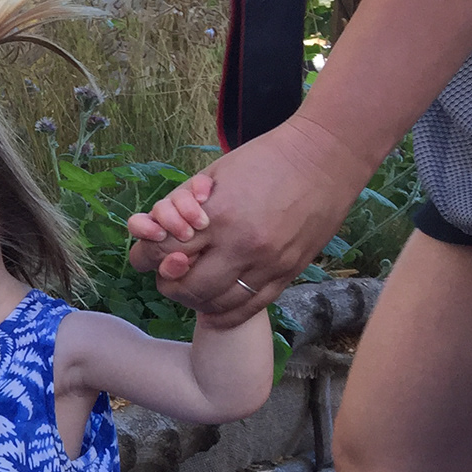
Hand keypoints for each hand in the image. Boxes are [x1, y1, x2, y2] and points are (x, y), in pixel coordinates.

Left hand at [126, 114, 375, 324]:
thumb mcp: (211, 175)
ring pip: (217, 304)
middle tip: (169, 275)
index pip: (164, 252)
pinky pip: (250, 308)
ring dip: (196, 302)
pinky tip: (213, 311)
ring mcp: (269, 263)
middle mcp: (242, 244)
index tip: (146, 257)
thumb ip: (179, 207)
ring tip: (192, 290)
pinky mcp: (289, 272)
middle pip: (188, 287)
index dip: (146, 258)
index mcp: (219, 216)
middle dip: (170, 284)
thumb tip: (148, 233)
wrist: (325, 157)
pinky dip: (226, 314)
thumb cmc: (263, 160)